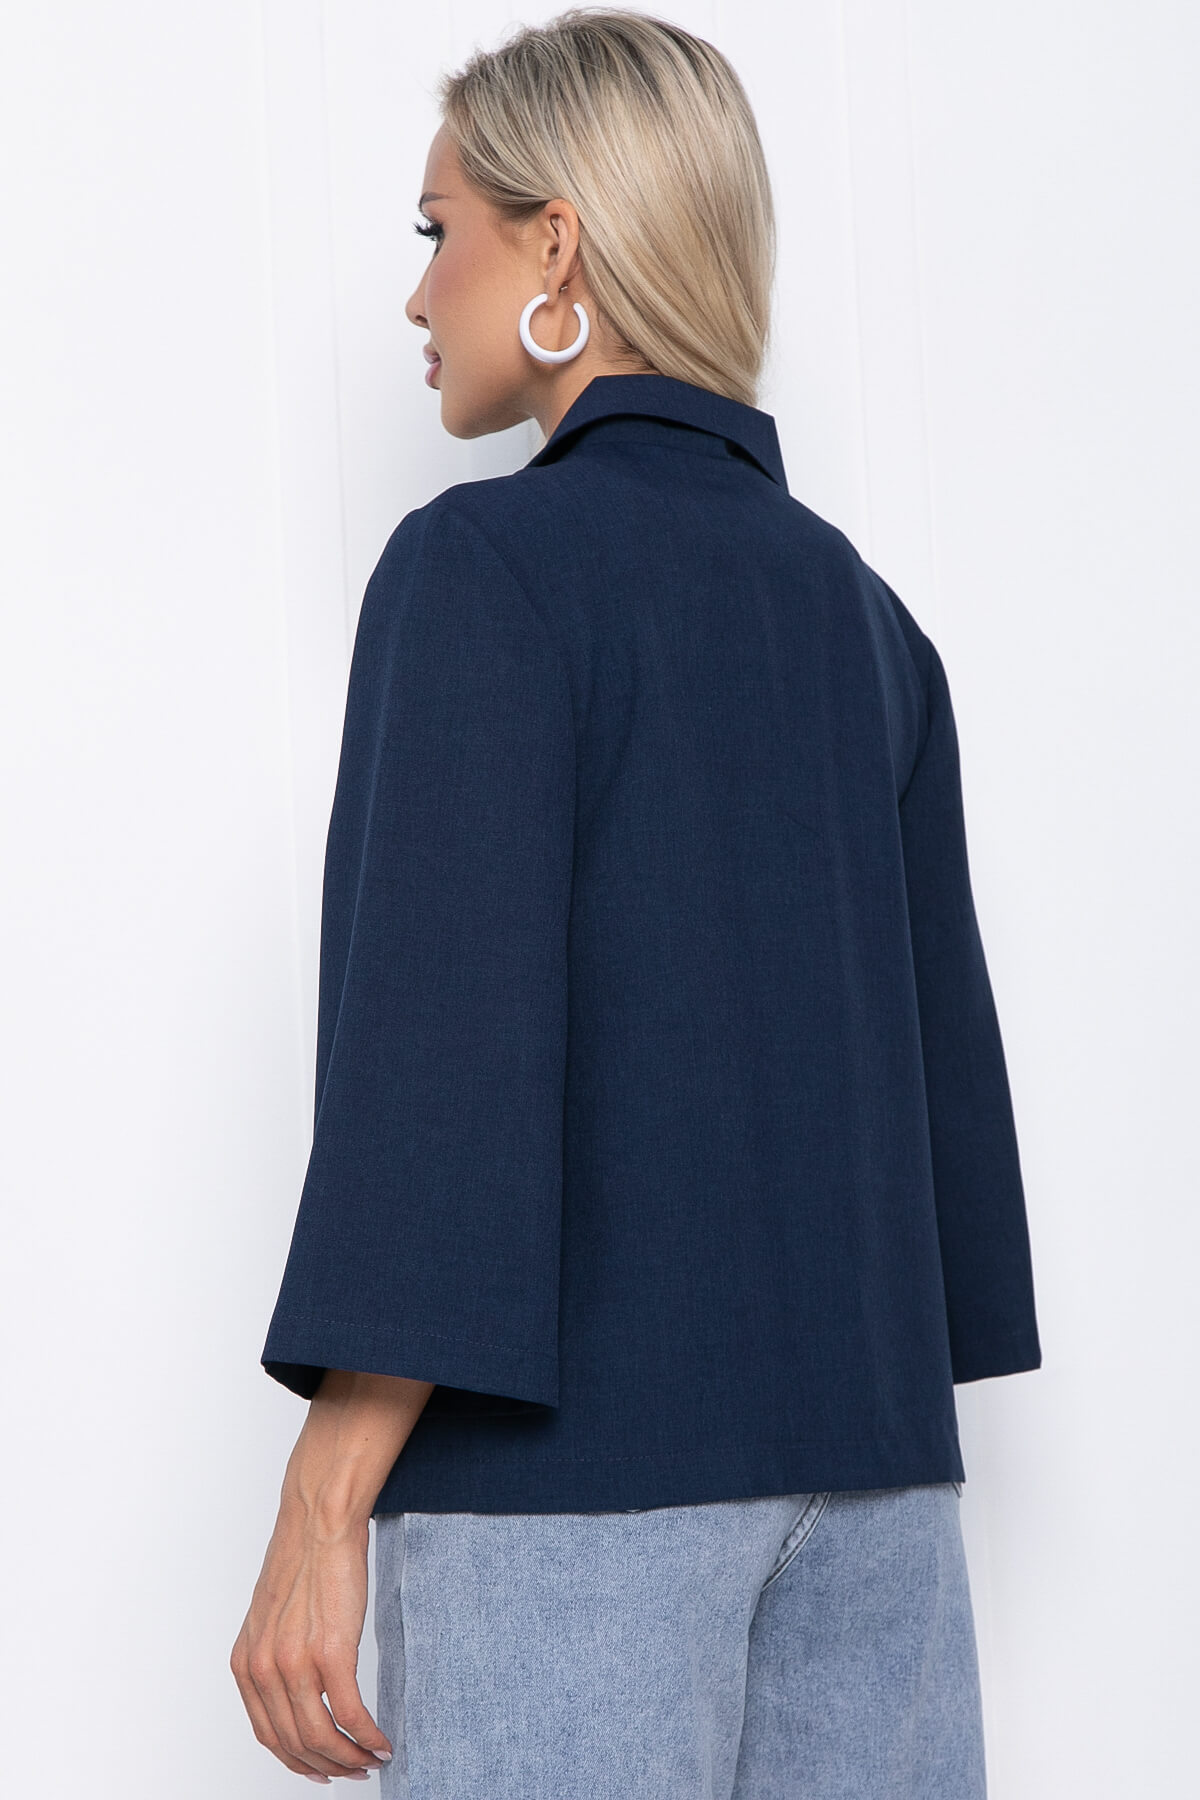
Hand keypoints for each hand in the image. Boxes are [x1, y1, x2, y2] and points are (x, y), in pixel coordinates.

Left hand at [230, 1498, 391, 1782]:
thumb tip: (296, 1692)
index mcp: (246, 1662)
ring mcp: (295, 1663)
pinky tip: (382, 1740)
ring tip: (371, 1758)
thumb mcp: (271, 1617)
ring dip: (350, 1758)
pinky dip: (368, 1736)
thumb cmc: (303, 1558)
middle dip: (328, 1765)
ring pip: (321, 1737)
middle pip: (295, 1743)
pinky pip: (350, 1714)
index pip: (268, 1735)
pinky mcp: (332, 1652)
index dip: (297, 1760)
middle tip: (354, 1769)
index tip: (320, 1768)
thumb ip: (274, 1656)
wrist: (319, 1519)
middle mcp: (264, 1669)